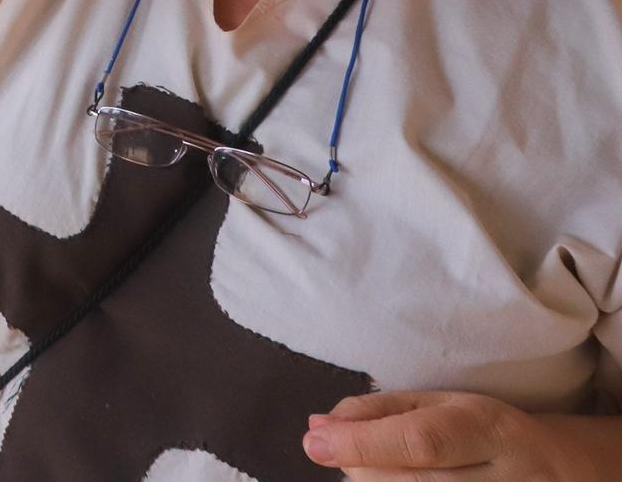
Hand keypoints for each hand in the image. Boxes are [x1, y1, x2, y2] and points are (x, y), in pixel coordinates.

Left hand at [305, 390, 593, 479]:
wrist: (562, 473)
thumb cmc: (483, 431)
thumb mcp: (437, 403)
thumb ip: (376, 410)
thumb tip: (319, 427)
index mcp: (487, 428)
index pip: (419, 442)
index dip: (362, 444)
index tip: (315, 442)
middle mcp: (504, 478)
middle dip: (361, 469)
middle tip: (341, 453)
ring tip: (375, 469)